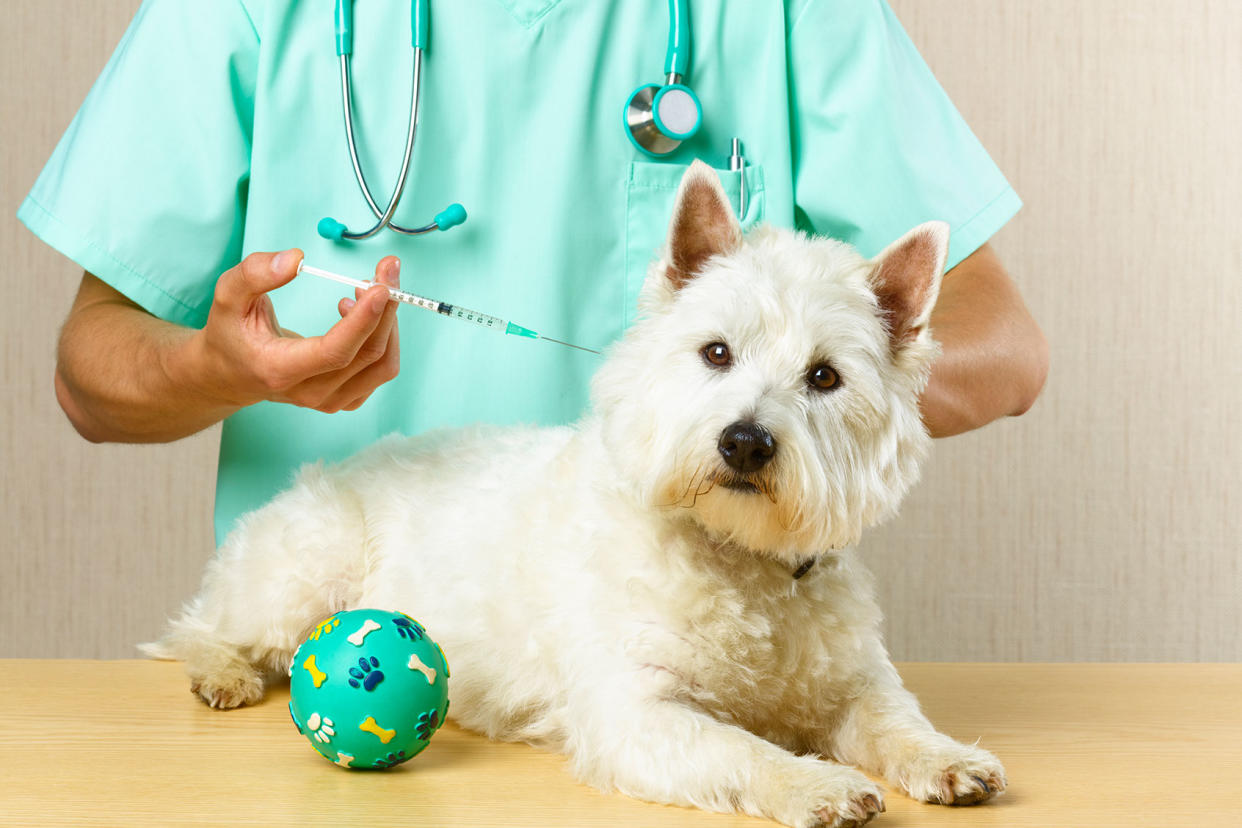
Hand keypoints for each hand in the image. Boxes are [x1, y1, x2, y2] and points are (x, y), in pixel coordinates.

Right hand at [187, 249, 401, 412]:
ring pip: (382, 365)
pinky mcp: (346, 399)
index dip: (363, 320)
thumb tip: (296, 259)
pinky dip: (383, 338)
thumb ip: (255, 274)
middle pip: (368, 355)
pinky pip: (380, 370)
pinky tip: (357, 312)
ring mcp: (331, 400)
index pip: (334, 352)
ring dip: (387, 321)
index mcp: (280, 370)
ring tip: (366, 287)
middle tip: (387, 268)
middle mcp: (310, 392)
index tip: (380, 287)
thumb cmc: (231, 333)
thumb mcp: (228, 296)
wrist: (230, 374)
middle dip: (386, 308)